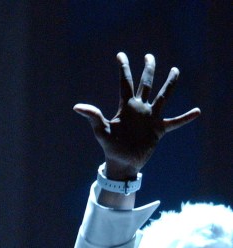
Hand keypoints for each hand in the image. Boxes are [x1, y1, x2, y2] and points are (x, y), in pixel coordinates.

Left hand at [74, 52, 199, 179]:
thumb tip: (77, 107)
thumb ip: (94, 117)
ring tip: (175, 70)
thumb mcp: (102, 132)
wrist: (122, 165)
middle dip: (148, 70)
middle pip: (146, 84)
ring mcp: (151, 118)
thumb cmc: (110, 148)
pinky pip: (175, 122)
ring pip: (163, 96)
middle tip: (150, 56)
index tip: (120, 55)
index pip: (126, 83)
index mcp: (126, 107)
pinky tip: (197, 111)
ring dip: (170, 84)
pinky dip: (185, 118)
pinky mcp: (158, 130)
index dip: (124, 69)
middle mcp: (140, 109)